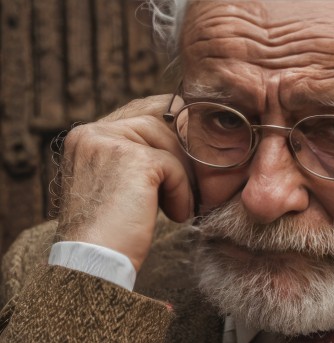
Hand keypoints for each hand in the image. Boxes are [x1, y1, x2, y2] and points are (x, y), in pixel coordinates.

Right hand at [55, 95, 192, 270]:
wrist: (93, 265)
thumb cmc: (110, 232)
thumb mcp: (118, 185)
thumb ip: (136, 157)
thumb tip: (180, 140)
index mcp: (86, 136)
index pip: (139, 112)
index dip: (171, 128)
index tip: (190, 150)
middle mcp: (92, 133)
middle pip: (158, 123)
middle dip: (181, 153)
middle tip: (192, 184)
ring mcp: (109, 142)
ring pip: (169, 143)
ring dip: (182, 176)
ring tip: (179, 205)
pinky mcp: (132, 160)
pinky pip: (174, 167)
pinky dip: (182, 193)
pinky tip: (176, 215)